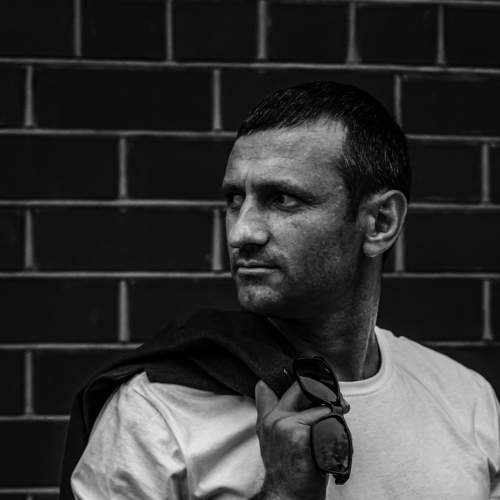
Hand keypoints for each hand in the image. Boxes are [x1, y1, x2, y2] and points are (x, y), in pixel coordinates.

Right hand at [254, 380, 331, 499]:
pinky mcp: (299, 434)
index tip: (310, 377)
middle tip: (337, 403)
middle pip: (300, 388)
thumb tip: (265, 386)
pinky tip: (333, 438)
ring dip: (334, 413)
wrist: (287, 495)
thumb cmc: (287, 470)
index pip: (269, 386)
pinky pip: (325, 419)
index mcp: (267, 418)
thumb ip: (269, 411)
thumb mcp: (272, 439)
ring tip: (337, 425)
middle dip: (322, 391)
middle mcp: (274, 419)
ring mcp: (285, 425)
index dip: (291, 379)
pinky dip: (335, 426)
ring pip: (318, 405)